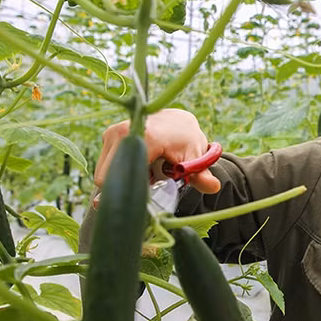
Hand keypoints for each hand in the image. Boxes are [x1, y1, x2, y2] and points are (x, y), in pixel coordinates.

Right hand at [93, 109, 220, 205]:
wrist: (178, 121)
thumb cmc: (187, 141)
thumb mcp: (195, 158)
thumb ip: (201, 175)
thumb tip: (214, 187)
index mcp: (144, 137)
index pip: (123, 176)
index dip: (131, 191)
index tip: (145, 198)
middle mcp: (123, 132)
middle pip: (108, 178)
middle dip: (127, 186)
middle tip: (149, 184)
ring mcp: (112, 133)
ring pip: (105, 173)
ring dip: (124, 179)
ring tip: (147, 173)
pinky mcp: (107, 136)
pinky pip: (106, 165)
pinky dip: (120, 171)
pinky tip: (139, 167)